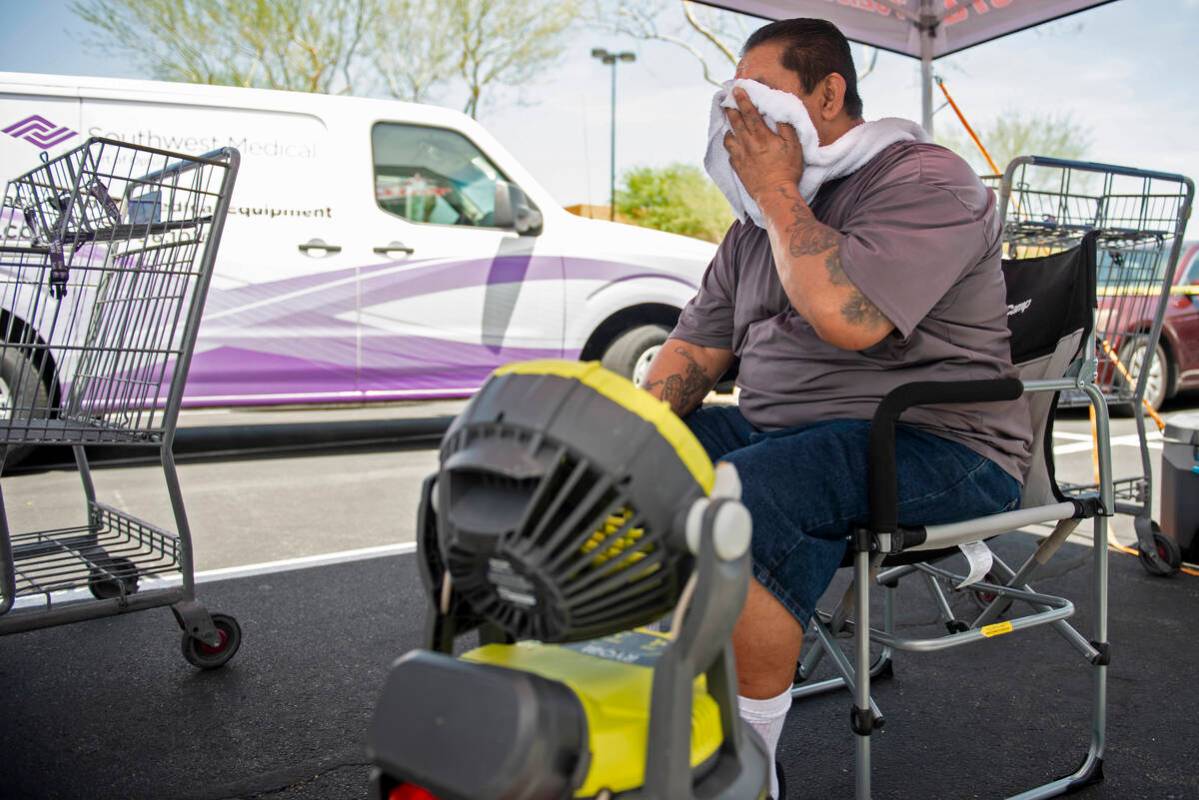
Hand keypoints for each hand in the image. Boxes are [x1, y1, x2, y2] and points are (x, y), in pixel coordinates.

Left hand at [723, 87, 803, 202]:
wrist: (774, 194)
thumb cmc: (787, 169)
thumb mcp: (794, 145)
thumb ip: (786, 127)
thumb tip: (780, 112)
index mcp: (761, 136)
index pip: (750, 113)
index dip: (743, 100)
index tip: (737, 90)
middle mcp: (747, 144)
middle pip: (735, 123)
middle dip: (730, 110)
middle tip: (726, 101)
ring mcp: (740, 157)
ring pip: (729, 138)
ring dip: (728, 128)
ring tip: (729, 123)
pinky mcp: (737, 168)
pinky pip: (730, 153)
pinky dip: (730, 146)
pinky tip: (733, 144)